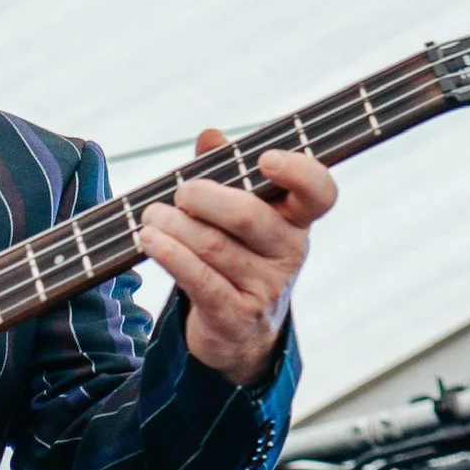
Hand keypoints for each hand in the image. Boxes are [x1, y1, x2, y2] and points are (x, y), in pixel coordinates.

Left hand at [138, 128, 336, 390]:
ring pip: (213, 246)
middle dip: (204, 198)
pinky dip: (170, 254)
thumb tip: (210, 137)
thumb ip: (227, 171)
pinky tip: (150, 240)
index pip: (319, 192)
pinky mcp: (235, 315)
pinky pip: (199, 278)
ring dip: (174, 225)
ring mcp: (265, 288)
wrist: (238, 332)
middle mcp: (289, 252)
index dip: (298, 172)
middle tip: (180, 193)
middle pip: (247, 215)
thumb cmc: (237, 255)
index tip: (264, 159)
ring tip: (151, 216)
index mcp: (297, 219)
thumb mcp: (239, 213)